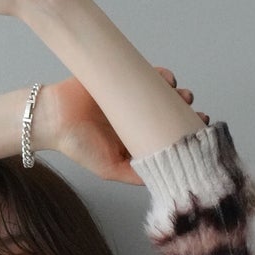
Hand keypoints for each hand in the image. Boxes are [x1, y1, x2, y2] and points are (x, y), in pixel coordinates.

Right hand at [40, 68, 209, 184]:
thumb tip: (162, 181)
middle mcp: (136, 116)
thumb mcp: (109, 168)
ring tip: (183, 96)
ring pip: (162, 91)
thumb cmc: (79, 146)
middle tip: (194, 113)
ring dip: (177, 92)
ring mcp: (131, 95)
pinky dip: (161, 75)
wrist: (55, 118)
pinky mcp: (123, 76)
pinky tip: (168, 80)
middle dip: (185, 110)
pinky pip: (147, 72)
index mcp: (136, 137)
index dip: (184, 131)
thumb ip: (134, 175)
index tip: (199, 132)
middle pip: (168, 110)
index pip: (165, 132)